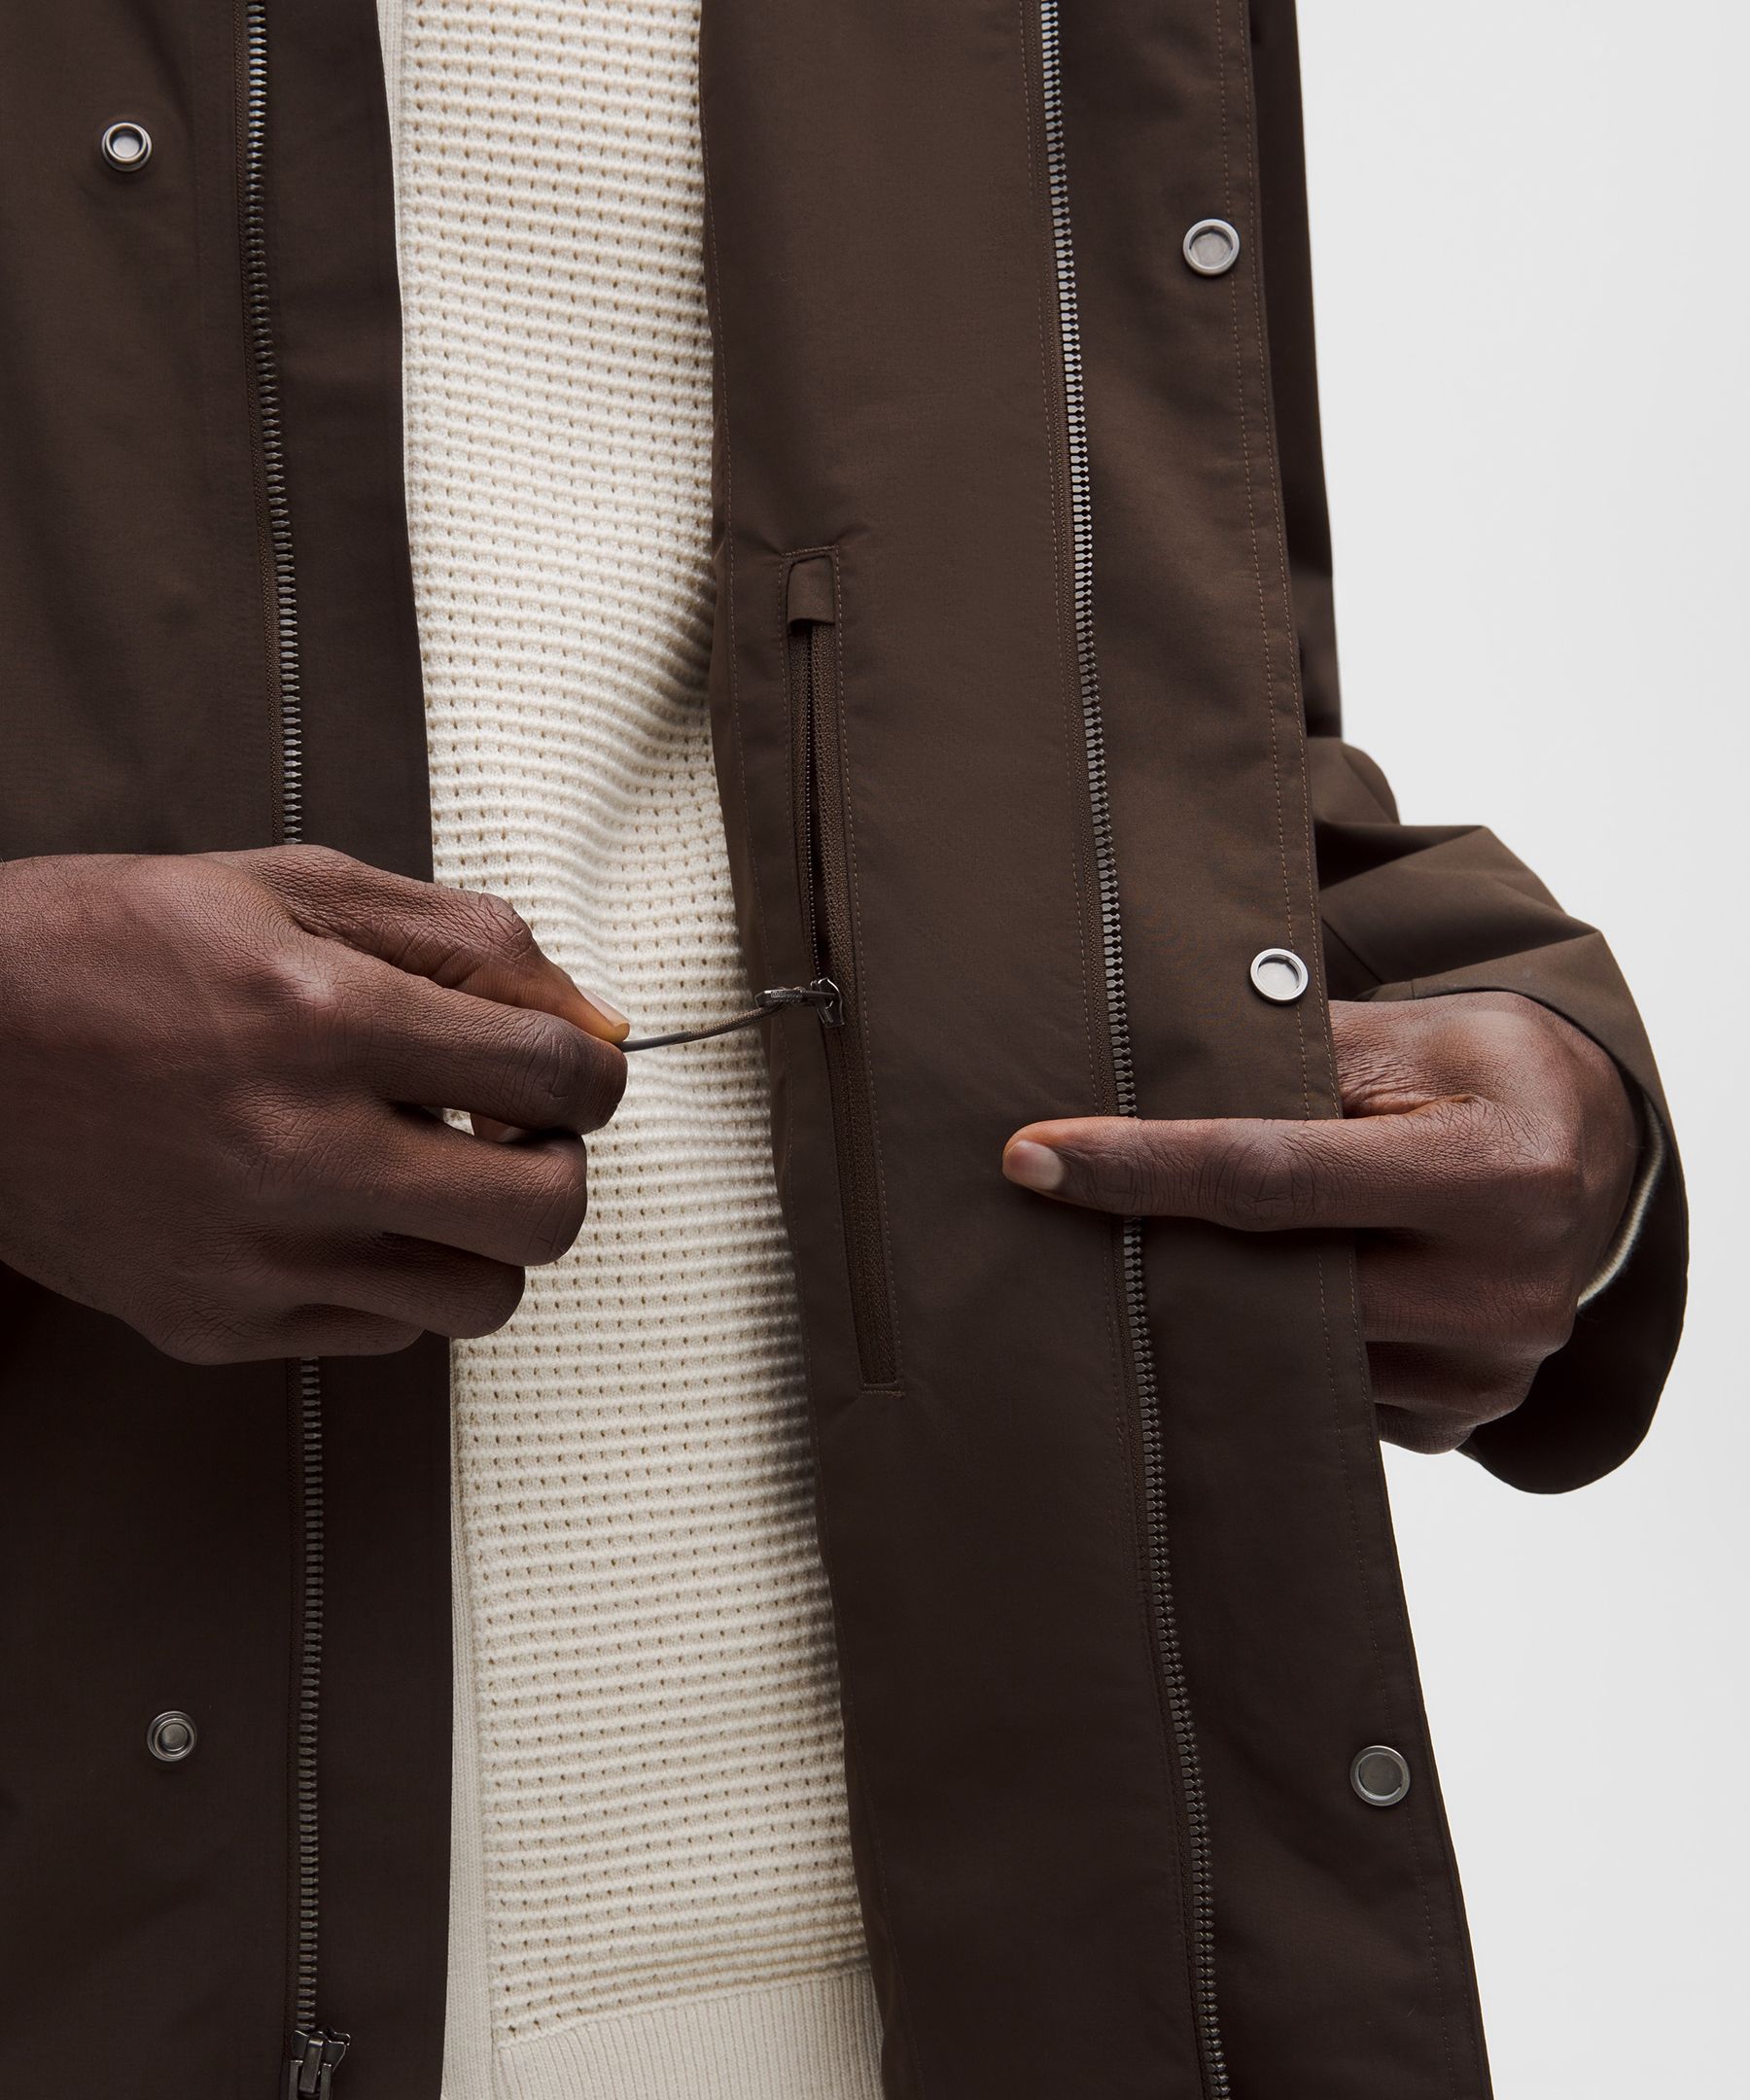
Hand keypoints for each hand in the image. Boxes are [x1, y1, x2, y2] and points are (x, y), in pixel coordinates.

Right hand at [0, 846, 628, 1362]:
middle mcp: (294, 1149)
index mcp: (322, 1016)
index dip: (593, 1067)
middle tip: (515, 1129)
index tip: (571, 1066)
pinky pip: (384, 1335)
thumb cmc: (107, 948)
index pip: (559, 1073)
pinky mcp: (214, 1324)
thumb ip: (467, 943)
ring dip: (486, 1235)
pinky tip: (345, 1212)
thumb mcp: (291, 889)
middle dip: (560, 1163)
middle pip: (545, 1213)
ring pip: (481, 1299)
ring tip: (430, 1174)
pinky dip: (395, 1277)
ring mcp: (253, 1256)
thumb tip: (593, 1020)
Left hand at [1002, 993, 1639, 1451]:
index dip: (1141, 1168)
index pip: (1271, 1176)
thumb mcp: (1401, 1033)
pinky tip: (1259, 1298)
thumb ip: (1281, 1059)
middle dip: (1159, 1248)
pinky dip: (1274, 1346)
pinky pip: (1324, 1392)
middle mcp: (1503, 1291)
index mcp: (1493, 1173)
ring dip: (1213, 1303)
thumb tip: (1123, 1081)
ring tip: (1175, 1245)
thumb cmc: (1478, 1071)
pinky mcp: (1461, 1421)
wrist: (1592, 1147)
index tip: (1032, 1158)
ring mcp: (1485, 1372)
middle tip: (1063, 1209)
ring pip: (1287, 1349)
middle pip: (1269, 1284)